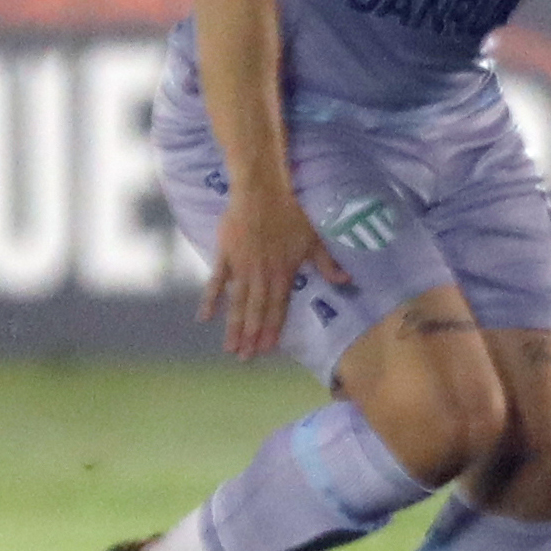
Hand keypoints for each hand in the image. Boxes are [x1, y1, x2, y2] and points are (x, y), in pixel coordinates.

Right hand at [200, 184, 348, 358]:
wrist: (262, 193)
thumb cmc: (292, 214)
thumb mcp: (315, 239)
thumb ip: (327, 263)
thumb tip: (346, 280)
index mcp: (283, 273)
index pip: (278, 308)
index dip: (272, 329)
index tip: (267, 349)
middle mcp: (261, 275)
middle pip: (256, 311)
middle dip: (251, 336)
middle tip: (245, 358)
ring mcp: (241, 267)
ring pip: (237, 303)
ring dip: (233, 326)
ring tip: (230, 347)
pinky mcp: (224, 256)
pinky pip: (216, 282)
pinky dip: (210, 299)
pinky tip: (205, 318)